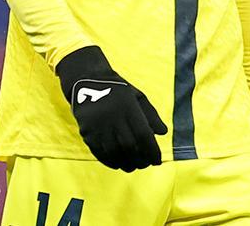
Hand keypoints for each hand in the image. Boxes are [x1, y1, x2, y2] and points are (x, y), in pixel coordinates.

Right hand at [56, 46, 167, 170]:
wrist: (87, 82)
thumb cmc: (118, 90)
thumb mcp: (138, 96)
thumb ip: (151, 115)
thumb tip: (163, 133)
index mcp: (129, 108)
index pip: (143, 135)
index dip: (152, 151)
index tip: (157, 161)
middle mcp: (113, 118)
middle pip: (129, 146)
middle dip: (140, 159)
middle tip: (146, 165)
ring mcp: (98, 126)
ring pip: (114, 152)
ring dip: (125, 163)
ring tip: (133, 167)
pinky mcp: (86, 132)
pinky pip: (99, 152)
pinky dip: (110, 161)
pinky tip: (118, 164)